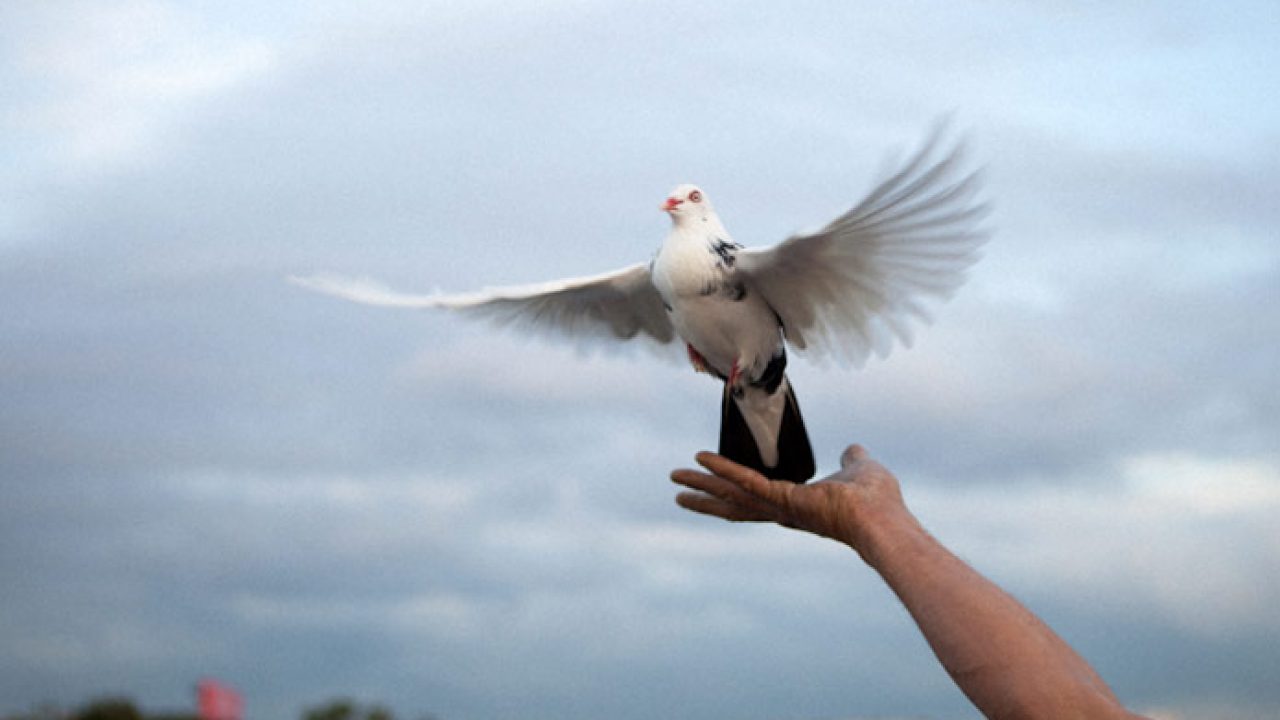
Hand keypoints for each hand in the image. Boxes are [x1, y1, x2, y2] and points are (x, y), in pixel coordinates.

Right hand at [671, 444, 913, 556]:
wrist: (883, 518)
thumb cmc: (877, 500)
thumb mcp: (860, 468)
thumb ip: (852, 460)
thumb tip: (853, 450)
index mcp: (796, 504)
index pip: (757, 497)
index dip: (733, 489)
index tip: (713, 481)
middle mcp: (782, 511)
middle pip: (734, 504)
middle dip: (705, 494)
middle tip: (677, 488)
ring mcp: (779, 507)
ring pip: (732, 495)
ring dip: (702, 484)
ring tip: (675, 476)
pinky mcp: (782, 499)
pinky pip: (746, 482)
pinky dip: (723, 468)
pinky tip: (701, 457)